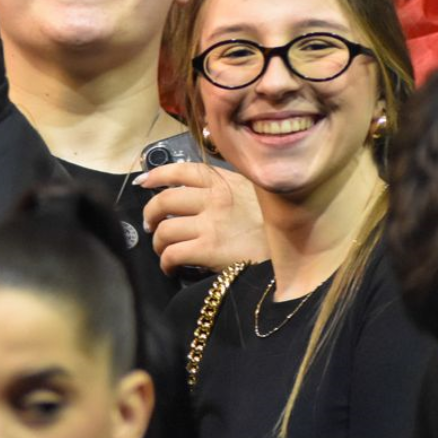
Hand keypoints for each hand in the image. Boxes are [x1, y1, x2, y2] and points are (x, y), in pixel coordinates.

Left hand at [137, 162, 267, 274]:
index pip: (184, 170)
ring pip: (164, 230)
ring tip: (163, 249)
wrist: (293, 250)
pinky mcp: (208, 249)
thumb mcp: (254, 194)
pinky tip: (171, 268)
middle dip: (150, 214)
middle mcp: (215, 198)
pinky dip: (165, 262)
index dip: (158, 174)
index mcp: (225, 182)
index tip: (144, 182)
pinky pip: (172, 254)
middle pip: (165, 200)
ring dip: (158, 242)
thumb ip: (229, 189)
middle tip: (151, 225)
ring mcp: (210, 224)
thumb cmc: (273, 225)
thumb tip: (197, 194)